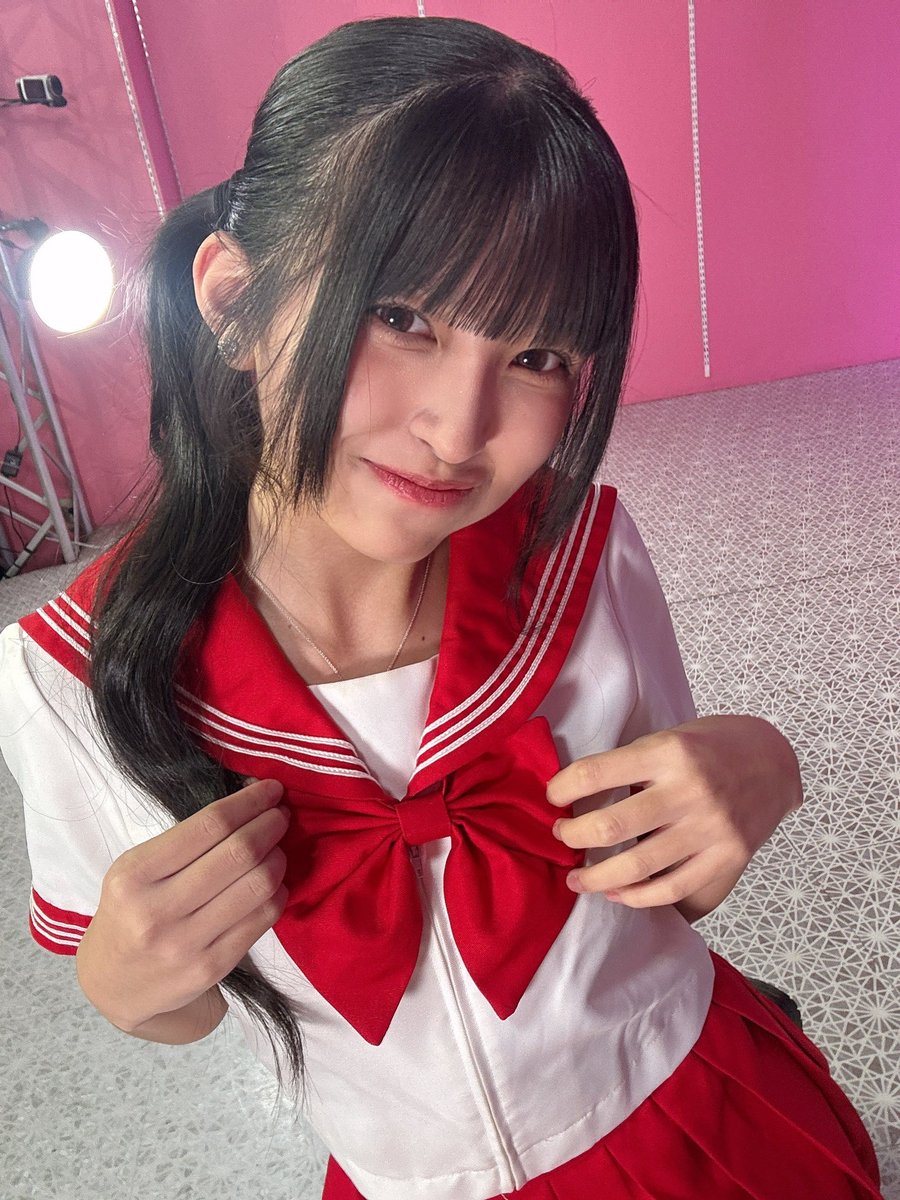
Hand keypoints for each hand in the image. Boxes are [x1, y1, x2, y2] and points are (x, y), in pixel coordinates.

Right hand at [75, 778, 290, 1031]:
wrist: (114, 984)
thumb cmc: (131, 911)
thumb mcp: (136, 870)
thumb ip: (185, 841)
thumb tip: (249, 802)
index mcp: (135, 874)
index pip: (209, 825)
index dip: (250, 802)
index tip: (271, 789)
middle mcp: (157, 910)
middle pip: (239, 853)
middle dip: (270, 825)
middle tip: (281, 815)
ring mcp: (185, 944)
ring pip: (257, 886)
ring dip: (278, 858)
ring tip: (277, 849)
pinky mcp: (211, 968)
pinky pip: (262, 919)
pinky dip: (277, 893)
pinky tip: (274, 884)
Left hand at [547, 715, 801, 921]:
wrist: (775, 762)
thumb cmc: (710, 747)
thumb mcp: (668, 739)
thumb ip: (630, 767)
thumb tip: (577, 798)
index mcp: (668, 753)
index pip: (596, 773)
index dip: (562, 788)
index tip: (552, 797)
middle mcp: (690, 792)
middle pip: (611, 828)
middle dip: (572, 837)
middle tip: (560, 836)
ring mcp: (711, 830)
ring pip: (638, 867)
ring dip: (596, 877)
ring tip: (577, 879)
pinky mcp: (727, 859)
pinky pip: (672, 889)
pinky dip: (638, 897)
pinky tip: (617, 893)